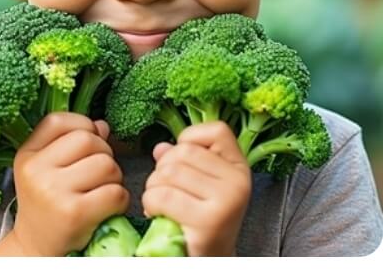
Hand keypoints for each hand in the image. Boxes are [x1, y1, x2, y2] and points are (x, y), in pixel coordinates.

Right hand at [9, 112, 128, 255]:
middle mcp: (36, 171)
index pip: (58, 121)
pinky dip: (120, 199)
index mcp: (27, 155)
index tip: (89, 140)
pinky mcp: (75, 213)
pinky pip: (115, 192)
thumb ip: (70, 142)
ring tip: (102, 190)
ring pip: (106, 164)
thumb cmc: (47, 204)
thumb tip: (102, 125)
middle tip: (98, 172)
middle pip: (88, 140)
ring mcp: (54, 192)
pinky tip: (107, 206)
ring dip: (114, 177)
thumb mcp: (45, 168)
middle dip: (103, 153)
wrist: (37, 249)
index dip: (82, 124)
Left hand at [142, 121, 251, 255]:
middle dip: (163, 170)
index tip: (186, 161)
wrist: (208, 260)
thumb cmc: (200, 219)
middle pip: (182, 151)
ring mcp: (226, 201)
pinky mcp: (209, 221)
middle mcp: (239, 181)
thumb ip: (182, 160)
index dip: (191, 138)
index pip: (216, 129)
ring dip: (153, 188)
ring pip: (167, 173)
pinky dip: (151, 204)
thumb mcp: (199, 184)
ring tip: (163, 205)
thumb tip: (160, 148)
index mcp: (239, 167)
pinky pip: (162, 196)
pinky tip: (160, 215)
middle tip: (168, 191)